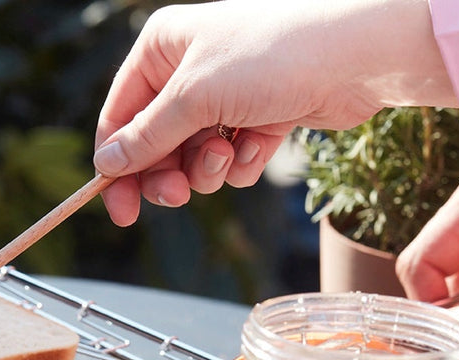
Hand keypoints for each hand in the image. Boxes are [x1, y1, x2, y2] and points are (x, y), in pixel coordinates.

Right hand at [93, 0, 455, 225]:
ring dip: (210, 169)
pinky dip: (244, 162)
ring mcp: (225, 97)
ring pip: (193, 160)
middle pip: (155, 147)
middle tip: (179, 195)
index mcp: (161, 50)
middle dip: (169, 174)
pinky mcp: (257, 119)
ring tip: (232, 152)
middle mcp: (189, 71)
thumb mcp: (194, 98)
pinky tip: (262, 143)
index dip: (117, 166)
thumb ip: (146, 137)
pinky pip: (232, 162)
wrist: (353, 58)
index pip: (120, 118)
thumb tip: (105, 165)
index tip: (121, 211)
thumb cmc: (271, 57)